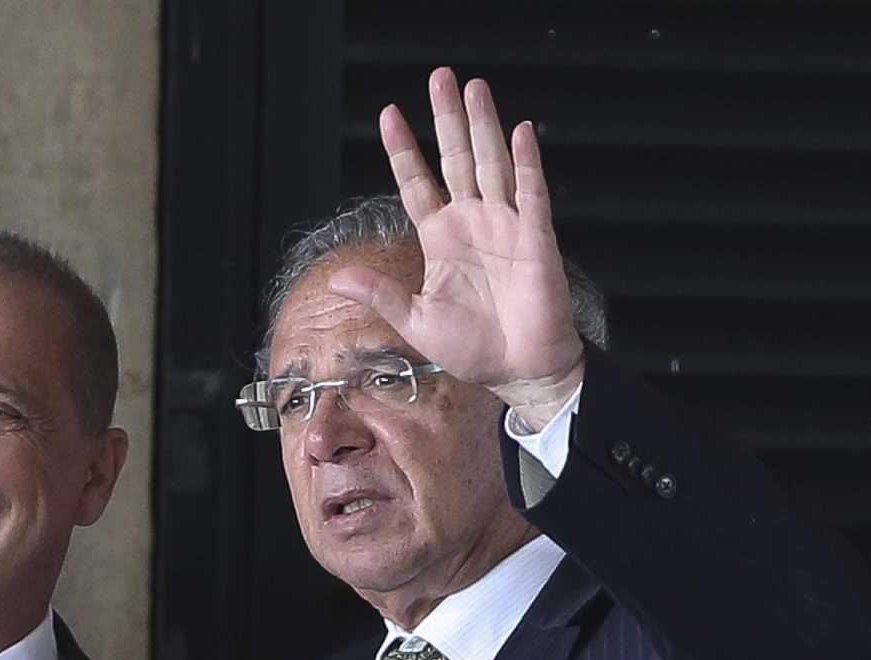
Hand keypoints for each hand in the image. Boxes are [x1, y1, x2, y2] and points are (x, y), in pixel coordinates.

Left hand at [327, 69, 582, 428]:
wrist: (518, 370)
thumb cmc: (472, 347)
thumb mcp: (415, 319)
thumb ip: (380, 294)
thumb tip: (336, 280)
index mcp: (441, 238)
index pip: (418, 183)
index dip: (404, 149)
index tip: (388, 115)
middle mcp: (472, 223)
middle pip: (456, 158)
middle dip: (447, 118)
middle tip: (439, 78)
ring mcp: (505, 226)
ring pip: (491, 164)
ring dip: (484, 126)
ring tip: (474, 88)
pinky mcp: (535, 240)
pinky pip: (531, 194)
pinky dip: (527, 163)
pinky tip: (520, 132)